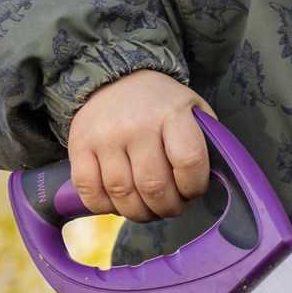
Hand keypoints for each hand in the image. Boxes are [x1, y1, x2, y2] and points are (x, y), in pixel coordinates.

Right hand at [67, 71, 215, 222]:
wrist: (115, 79)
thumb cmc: (162, 105)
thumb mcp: (194, 109)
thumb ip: (205, 141)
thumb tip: (211, 181)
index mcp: (173, 114)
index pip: (189, 161)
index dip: (194, 187)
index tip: (193, 191)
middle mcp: (137, 125)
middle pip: (154, 186)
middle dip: (167, 208)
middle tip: (171, 207)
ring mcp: (105, 137)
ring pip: (122, 194)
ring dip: (139, 213)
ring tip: (148, 209)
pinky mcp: (79, 146)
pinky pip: (90, 191)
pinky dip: (105, 207)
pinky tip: (118, 203)